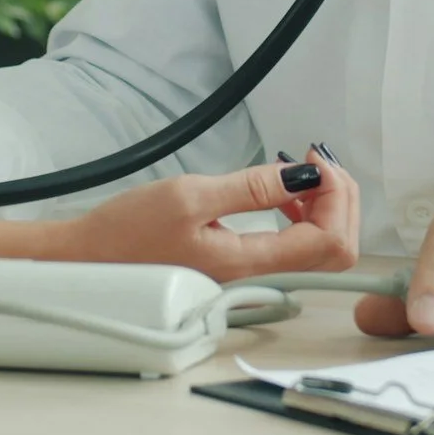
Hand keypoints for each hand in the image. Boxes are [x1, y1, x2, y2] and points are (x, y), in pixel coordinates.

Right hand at [65, 151, 359, 282]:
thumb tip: (304, 177)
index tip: (314, 161)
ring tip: (300, 171)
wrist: (92, 261)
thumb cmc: (128, 232)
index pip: (328, 241)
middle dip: (341, 199)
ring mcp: (253, 271)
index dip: (336, 197)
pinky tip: (280, 190)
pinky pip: (294, 244)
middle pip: (336, 248)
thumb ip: (249, 188)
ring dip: (325, 204)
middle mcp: (258, 273)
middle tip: (317, 161)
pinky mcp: (243, 263)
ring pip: (320, 247)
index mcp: (249, 261)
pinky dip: (303, 212)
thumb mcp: (189, 196)